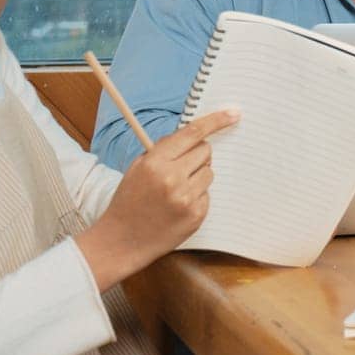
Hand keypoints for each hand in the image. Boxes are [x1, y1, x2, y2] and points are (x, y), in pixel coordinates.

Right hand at [76, 109, 237, 289]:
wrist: (121, 240)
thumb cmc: (129, 201)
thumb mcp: (138, 168)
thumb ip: (164, 150)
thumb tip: (193, 134)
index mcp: (155, 162)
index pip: (192, 133)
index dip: (216, 121)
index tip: (233, 114)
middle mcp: (172, 178)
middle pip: (205, 151)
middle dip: (196, 156)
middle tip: (181, 169)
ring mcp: (186, 198)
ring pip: (210, 172)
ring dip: (198, 177)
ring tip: (176, 191)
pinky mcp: (196, 215)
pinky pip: (208, 194)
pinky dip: (197, 197)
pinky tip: (178, 207)